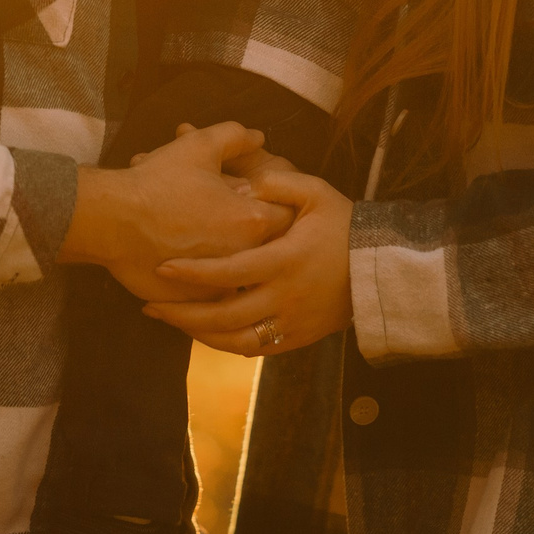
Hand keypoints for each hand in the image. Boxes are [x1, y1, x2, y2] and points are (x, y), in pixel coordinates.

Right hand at [64, 123, 293, 301]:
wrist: (110, 221)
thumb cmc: (156, 182)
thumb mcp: (199, 146)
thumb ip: (236, 137)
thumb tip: (258, 138)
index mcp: (252, 221)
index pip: (288, 214)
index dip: (277, 200)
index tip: (260, 195)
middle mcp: (243, 259)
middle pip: (268, 247)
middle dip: (256, 230)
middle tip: (234, 215)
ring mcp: (219, 286)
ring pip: (241, 275)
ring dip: (235, 259)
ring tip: (212, 239)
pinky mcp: (195, 304)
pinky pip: (213, 294)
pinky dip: (209, 281)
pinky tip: (194, 262)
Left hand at [144, 170, 353, 355]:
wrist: (382, 267)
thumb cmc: (345, 226)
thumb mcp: (317, 193)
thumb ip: (279, 185)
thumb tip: (244, 184)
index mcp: (285, 261)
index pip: (229, 272)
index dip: (194, 273)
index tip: (163, 268)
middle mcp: (285, 297)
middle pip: (224, 317)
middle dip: (183, 314)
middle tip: (152, 306)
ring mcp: (292, 323)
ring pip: (236, 341)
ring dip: (199, 335)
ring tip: (172, 322)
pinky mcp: (298, 339)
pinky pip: (256, 349)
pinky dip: (226, 345)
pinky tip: (205, 332)